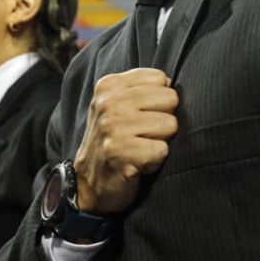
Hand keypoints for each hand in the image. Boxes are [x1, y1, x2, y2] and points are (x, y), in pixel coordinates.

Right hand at [73, 68, 178, 214]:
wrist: (89, 182)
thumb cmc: (113, 140)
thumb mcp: (117, 105)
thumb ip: (142, 89)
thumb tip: (170, 82)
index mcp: (109, 86)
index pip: (160, 78)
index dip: (159, 100)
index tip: (141, 115)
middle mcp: (108, 103)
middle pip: (170, 99)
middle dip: (163, 120)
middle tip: (142, 135)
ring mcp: (113, 127)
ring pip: (170, 125)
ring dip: (160, 142)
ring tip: (140, 148)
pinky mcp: (120, 153)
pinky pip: (163, 150)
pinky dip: (155, 161)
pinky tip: (138, 164)